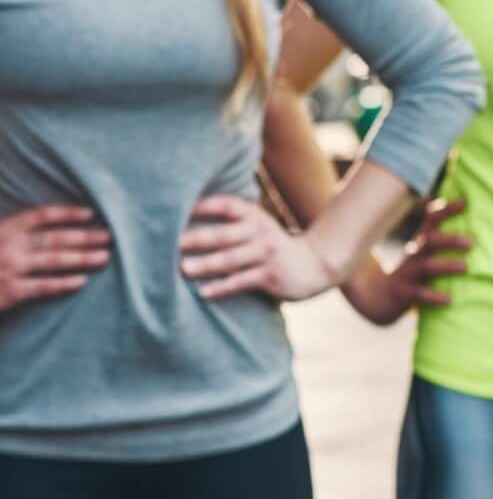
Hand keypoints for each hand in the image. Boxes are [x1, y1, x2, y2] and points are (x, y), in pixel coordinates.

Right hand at [0, 204, 110, 311]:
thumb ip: (14, 232)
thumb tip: (35, 228)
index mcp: (3, 229)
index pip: (40, 216)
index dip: (66, 213)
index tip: (89, 213)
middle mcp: (8, 245)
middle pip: (54, 238)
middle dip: (84, 236)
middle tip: (110, 236)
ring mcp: (9, 268)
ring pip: (54, 260)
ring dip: (82, 257)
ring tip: (104, 257)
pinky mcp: (9, 292)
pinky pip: (43, 286)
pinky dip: (63, 283)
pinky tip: (82, 281)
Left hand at [179, 195, 331, 303]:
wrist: (316, 263)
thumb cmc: (273, 245)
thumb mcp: (258, 225)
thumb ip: (231, 221)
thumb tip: (186, 217)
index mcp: (254, 216)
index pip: (225, 206)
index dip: (202, 206)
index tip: (175, 209)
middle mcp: (260, 232)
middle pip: (224, 234)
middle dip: (196, 238)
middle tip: (171, 243)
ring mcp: (267, 254)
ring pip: (231, 260)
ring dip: (206, 264)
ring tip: (183, 268)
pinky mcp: (271, 276)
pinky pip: (241, 282)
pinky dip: (222, 288)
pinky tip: (203, 293)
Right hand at [344, 197, 471, 327]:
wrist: (376, 298)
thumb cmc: (409, 274)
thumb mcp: (420, 255)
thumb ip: (439, 242)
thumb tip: (468, 231)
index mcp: (419, 244)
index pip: (431, 221)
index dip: (446, 210)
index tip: (465, 202)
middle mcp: (413, 256)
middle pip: (429, 242)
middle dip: (450, 240)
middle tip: (471, 242)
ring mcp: (408, 274)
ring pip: (427, 267)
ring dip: (447, 266)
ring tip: (465, 267)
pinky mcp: (405, 294)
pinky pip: (420, 295)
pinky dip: (434, 297)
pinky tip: (449, 299)